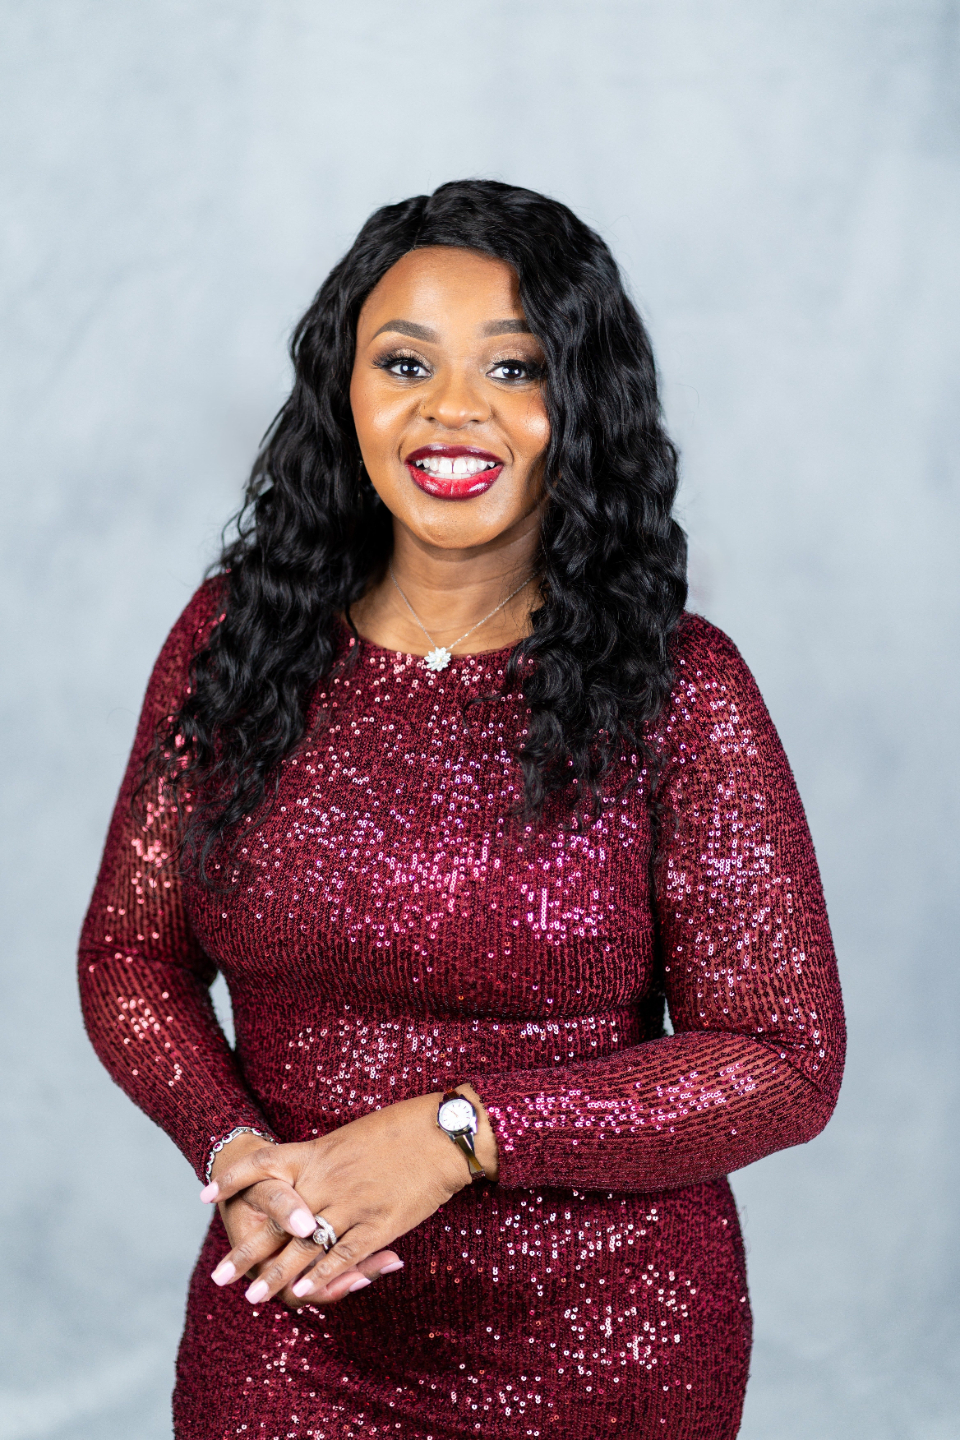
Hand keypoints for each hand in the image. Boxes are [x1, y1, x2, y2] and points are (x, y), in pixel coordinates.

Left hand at [201, 1087, 497, 1307]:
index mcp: (318, 1153)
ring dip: (278, 1275)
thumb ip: (324, 1160)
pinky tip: (305, 1293)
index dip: (233, 1178)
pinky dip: (323, 1276)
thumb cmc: (401, 1128)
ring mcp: (352, 1203)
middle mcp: (327, 1180)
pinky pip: (343, 1254)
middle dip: (248, 1252)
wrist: (443, 1132)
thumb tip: (304, 1171)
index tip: (205, 1194)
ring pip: (305, 1247)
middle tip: (220, 1277)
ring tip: (254, 1298)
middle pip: (277, 1221)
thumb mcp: (352, 1137)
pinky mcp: (379, 1224)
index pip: (263, 1164)